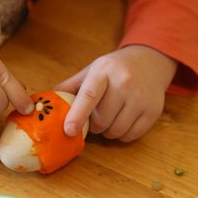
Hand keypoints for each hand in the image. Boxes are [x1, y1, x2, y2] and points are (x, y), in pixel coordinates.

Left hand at [55, 45, 177, 141]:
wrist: (150, 61)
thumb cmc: (114, 68)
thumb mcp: (91, 70)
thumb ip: (70, 86)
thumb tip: (44, 103)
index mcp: (104, 72)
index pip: (89, 96)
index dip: (77, 115)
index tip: (68, 131)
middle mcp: (124, 83)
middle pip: (101, 121)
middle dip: (94, 125)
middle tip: (95, 116)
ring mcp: (141, 98)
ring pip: (115, 131)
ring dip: (107, 131)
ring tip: (109, 117)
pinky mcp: (153, 111)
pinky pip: (130, 136)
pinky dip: (122, 135)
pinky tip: (122, 120)